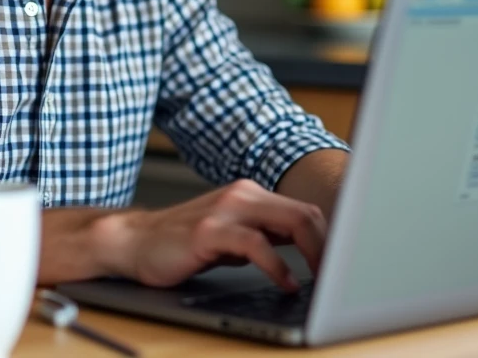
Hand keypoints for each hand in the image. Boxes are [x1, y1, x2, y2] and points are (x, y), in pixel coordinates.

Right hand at [108, 180, 326, 290]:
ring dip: (312, 253)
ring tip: (321, 279)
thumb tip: (308, 253)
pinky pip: (255, 244)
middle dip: (329, 246)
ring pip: (287, 222)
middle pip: (304, 214)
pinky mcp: (209, 230)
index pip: (304, 211)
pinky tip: (284, 283)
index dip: (330, 238)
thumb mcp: (232, 240)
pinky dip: (276, 265)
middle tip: (340, 275)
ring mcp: (226, 209)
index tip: (344, 264)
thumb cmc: (183, 244)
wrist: (134, 242)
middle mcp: (242, 195)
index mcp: (251, 195)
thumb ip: (265, 239)